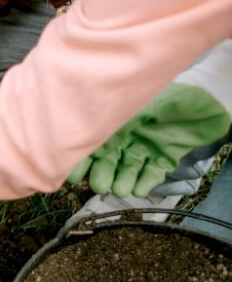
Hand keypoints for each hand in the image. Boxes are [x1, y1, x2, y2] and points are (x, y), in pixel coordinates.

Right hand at [68, 82, 231, 197]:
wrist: (208, 92)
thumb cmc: (168, 92)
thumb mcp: (134, 105)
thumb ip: (111, 124)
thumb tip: (89, 142)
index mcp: (114, 121)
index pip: (91, 144)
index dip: (81, 160)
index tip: (74, 175)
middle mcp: (126, 135)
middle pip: (108, 160)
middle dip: (102, 175)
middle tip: (100, 185)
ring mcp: (145, 146)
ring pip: (129, 169)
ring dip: (123, 181)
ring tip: (121, 189)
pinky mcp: (165, 156)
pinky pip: (152, 173)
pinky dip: (146, 182)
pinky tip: (140, 189)